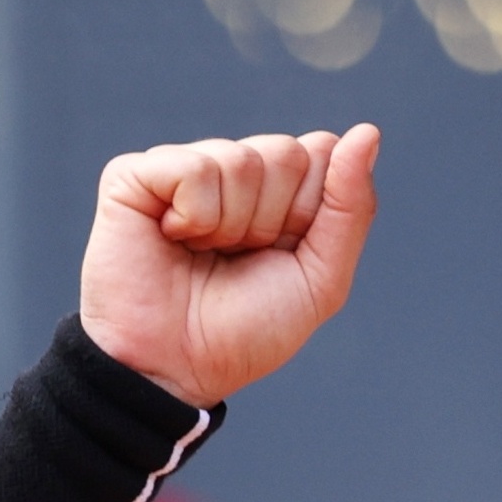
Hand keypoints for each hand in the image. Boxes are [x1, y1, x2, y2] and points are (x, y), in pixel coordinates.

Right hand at [77, 127, 378, 407]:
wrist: (174, 368)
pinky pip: (193, 168)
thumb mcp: (321, 278)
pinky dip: (193, 216)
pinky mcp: (135, 175)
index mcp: (281, 190)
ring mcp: (184, 169)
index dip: (310, 211)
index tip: (282, 252)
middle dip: (272, 219)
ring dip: (231, 224)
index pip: (324, 151)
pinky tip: (173, 239)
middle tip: (238, 257)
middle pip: (288, 152)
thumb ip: (350, 207)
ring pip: (242, 158)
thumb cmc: (245, 331)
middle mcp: (235, 171)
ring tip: (203, 253)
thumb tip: (366, 133)